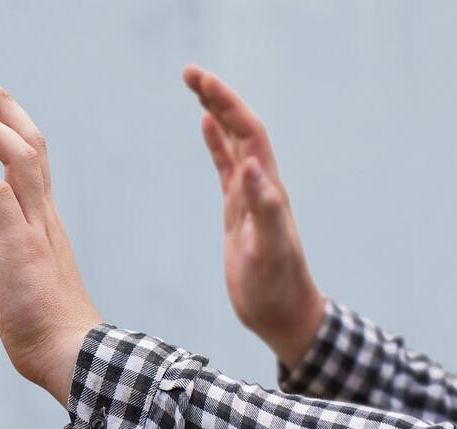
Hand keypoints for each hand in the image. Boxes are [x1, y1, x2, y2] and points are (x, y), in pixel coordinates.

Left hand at [0, 72, 101, 405]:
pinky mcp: (18, 245)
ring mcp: (34, 228)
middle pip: (31, 145)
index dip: (15, 129)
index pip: (35, 162)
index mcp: (47, 223)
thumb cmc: (52, 332)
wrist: (72, 356)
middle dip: (4, 108)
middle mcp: (45, 217)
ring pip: (19, 158)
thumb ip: (26, 268)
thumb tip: (19, 275)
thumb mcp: (34, 286)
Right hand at [183, 65, 324, 367]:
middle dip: (217, 97)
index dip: (226, 104)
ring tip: (196, 87)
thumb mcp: (269, 250)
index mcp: (267, 188)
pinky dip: (216, 144)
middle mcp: (261, 185)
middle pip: (240, 128)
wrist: (283, 313)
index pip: (247, 133)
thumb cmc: (277, 287)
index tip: (200, 81)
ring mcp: (249, 196)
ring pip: (233, 143)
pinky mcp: (238, 211)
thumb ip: (264, 207)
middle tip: (189, 72)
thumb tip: (250, 164)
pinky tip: (205, 128)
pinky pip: (225, 167)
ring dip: (216, 112)